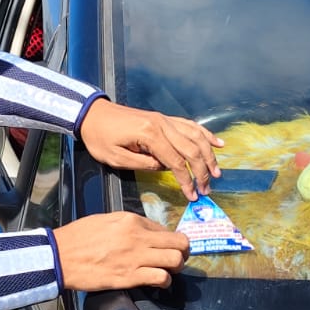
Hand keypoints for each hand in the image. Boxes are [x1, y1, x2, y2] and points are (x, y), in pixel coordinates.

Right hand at [54, 212, 189, 290]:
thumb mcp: (105, 220)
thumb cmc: (78, 237)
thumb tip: (147, 232)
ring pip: (175, 260)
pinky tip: (158, 282)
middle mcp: (137, 237)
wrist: (59, 257)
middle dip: (183, 252)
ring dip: (176, 267)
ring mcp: (135, 258)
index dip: (169, 239)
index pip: (164, 229)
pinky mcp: (129, 277)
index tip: (166, 246)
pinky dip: (165, 281)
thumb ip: (128, 224)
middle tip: (178, 257)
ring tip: (168, 270)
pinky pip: (161, 278)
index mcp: (131, 220)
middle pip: (179, 243)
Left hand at [78, 100, 222, 200]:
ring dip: (209, 154)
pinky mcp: (164, 118)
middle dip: (202, 171)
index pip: (176, 161)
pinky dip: (205, 134)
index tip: (193, 195)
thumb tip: (165, 169)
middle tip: (207, 188)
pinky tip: (217, 143)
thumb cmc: (99, 137)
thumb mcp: (116, 158)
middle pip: (191, 149)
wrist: (92, 114)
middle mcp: (162, 124)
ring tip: (217, 171)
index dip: (187, 180)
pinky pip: (190, 125)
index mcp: (149, 134)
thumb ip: (143, 165)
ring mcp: (165, 119)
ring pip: (195, 136)